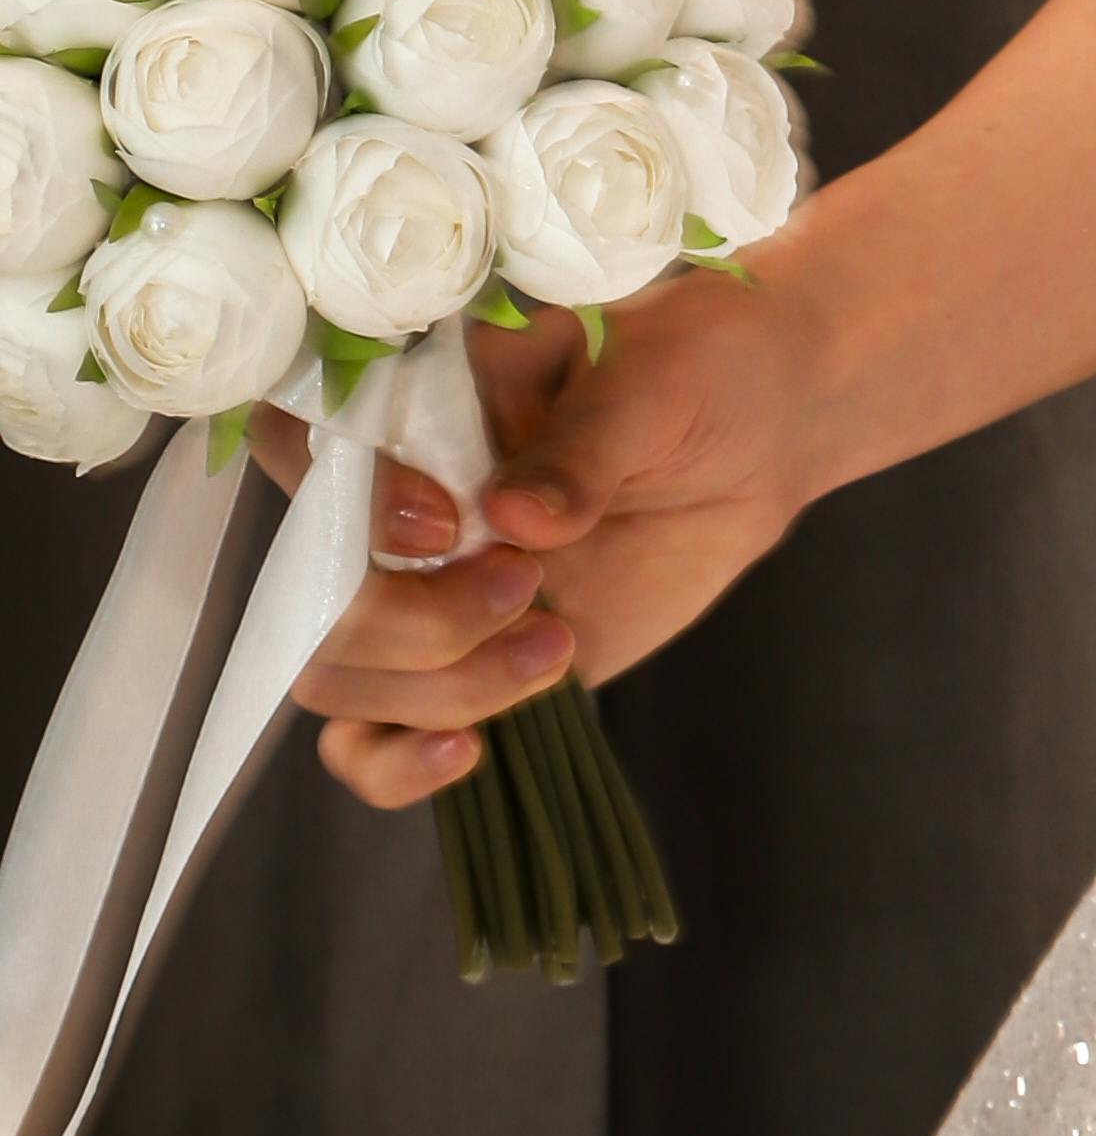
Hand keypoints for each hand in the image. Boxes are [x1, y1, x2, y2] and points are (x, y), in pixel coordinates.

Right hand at [275, 264, 824, 811]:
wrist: (754, 436)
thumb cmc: (697, 371)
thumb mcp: (654, 382)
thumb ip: (584, 446)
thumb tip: (515, 515)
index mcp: (414, 401)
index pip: (300, 442)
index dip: (348, 499)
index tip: (449, 522)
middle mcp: (391, 500)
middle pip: (311, 590)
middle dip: (412, 618)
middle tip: (529, 588)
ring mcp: (419, 589)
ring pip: (340, 671)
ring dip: (439, 684)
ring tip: (558, 643)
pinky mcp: (460, 661)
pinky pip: (369, 739)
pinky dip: (395, 764)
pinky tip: (468, 753)